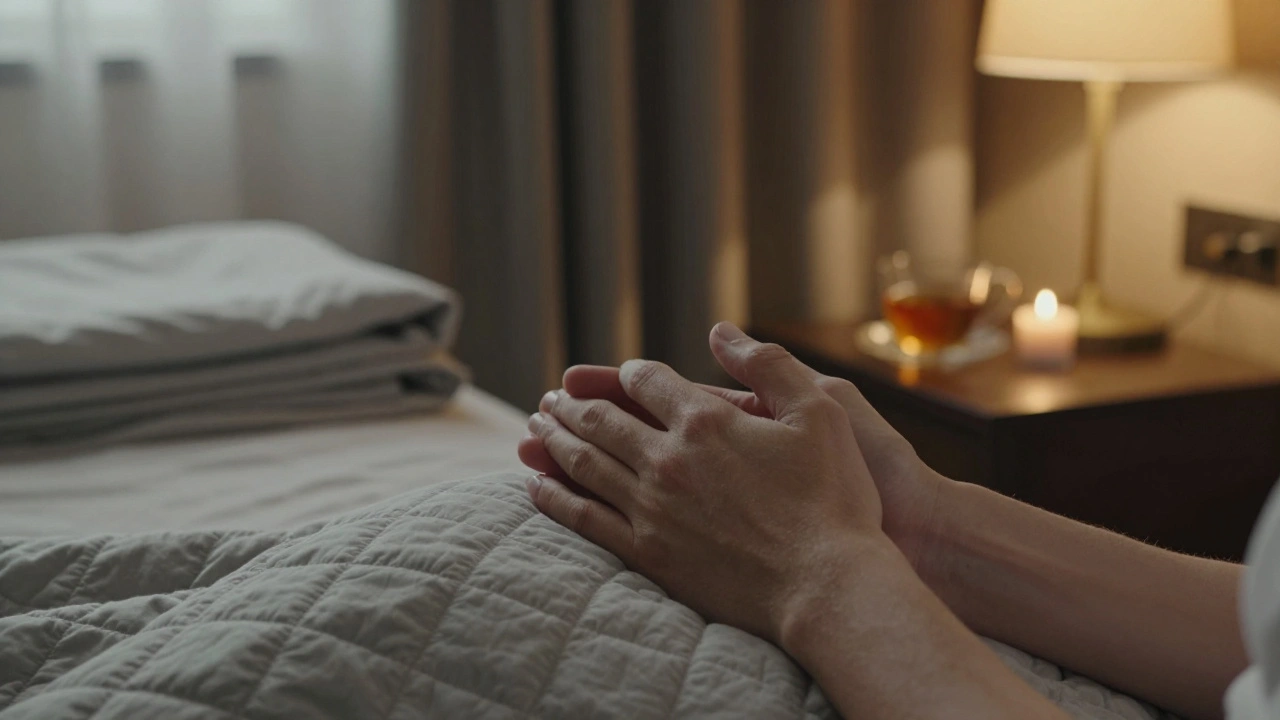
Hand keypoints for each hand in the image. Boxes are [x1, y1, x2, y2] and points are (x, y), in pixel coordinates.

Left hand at [523, 323, 886, 645]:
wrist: (825, 587)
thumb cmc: (833, 500)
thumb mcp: (820, 412)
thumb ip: (768, 364)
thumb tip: (721, 331)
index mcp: (705, 421)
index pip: (647, 381)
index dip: (631, 373)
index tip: (623, 375)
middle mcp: (667, 459)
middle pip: (601, 420)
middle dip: (572, 403)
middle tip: (551, 398)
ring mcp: (651, 508)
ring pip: (584, 464)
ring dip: (554, 441)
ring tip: (535, 428)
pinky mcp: (647, 553)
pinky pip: (585, 519)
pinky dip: (554, 498)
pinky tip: (536, 487)